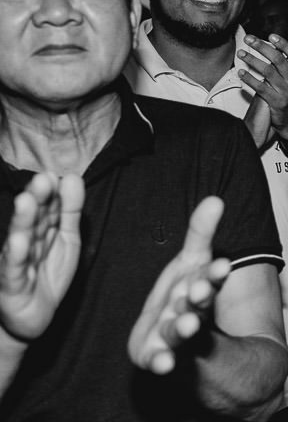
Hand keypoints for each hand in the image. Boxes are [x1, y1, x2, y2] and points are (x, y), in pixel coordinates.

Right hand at [0, 174, 82, 340]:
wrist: (33, 316)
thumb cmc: (48, 272)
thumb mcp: (66, 239)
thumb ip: (69, 210)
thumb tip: (73, 177)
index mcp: (40, 230)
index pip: (48, 208)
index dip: (52, 193)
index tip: (55, 174)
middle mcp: (26, 242)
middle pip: (33, 219)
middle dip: (38, 199)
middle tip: (43, 180)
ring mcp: (17, 262)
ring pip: (21, 239)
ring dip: (23, 220)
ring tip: (26, 201)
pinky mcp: (11, 284)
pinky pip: (14, 268)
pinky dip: (16, 255)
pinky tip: (18, 242)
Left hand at [128, 196, 230, 374]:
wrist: (183, 347)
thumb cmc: (185, 295)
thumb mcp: (191, 262)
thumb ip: (201, 233)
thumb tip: (215, 198)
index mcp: (199, 289)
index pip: (209, 278)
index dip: (213, 274)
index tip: (222, 266)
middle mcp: (190, 313)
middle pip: (196, 305)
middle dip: (198, 299)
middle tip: (200, 292)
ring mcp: (174, 337)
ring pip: (178, 332)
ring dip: (182, 328)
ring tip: (184, 326)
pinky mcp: (155, 355)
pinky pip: (157, 359)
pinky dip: (161, 362)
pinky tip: (163, 364)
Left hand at [238, 32, 287, 141]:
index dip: (284, 44)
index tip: (270, 36)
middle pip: (278, 60)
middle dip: (262, 47)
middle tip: (248, 39)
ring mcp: (286, 92)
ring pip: (267, 72)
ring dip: (252, 60)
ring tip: (241, 53)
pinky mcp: (276, 102)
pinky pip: (260, 88)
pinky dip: (249, 79)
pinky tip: (241, 72)